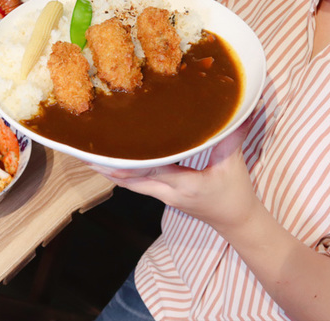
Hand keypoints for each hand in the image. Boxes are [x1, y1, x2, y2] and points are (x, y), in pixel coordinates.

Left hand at [88, 120, 257, 230]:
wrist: (235, 221)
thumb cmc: (235, 193)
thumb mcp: (233, 164)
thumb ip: (232, 136)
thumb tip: (243, 107)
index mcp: (184, 184)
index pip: (150, 169)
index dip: (128, 160)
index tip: (109, 148)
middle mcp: (167, 192)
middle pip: (130, 179)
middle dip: (107, 166)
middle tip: (86, 151)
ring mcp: (162, 195)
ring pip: (129, 183)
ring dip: (110, 170)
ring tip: (88, 156)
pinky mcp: (162, 195)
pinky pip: (135, 184)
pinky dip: (121, 174)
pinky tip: (108, 165)